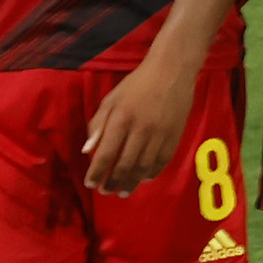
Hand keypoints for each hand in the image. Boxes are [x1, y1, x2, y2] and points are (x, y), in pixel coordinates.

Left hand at [81, 53, 195, 194]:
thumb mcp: (110, 100)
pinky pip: (162, 160)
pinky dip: (152, 173)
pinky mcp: (175, 135)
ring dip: (132, 183)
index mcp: (121, 119)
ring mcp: (160, 134)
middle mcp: (141, 129)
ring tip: (123, 192)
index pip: (105, 154)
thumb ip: (98, 125)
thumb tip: (88, 151)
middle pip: (125, 165)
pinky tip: (143, 178)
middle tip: (105, 191)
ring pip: (144, 167)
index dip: (97, 172)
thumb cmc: (136, 84)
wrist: (172, 71)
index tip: (91, 183)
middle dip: (113, 182)